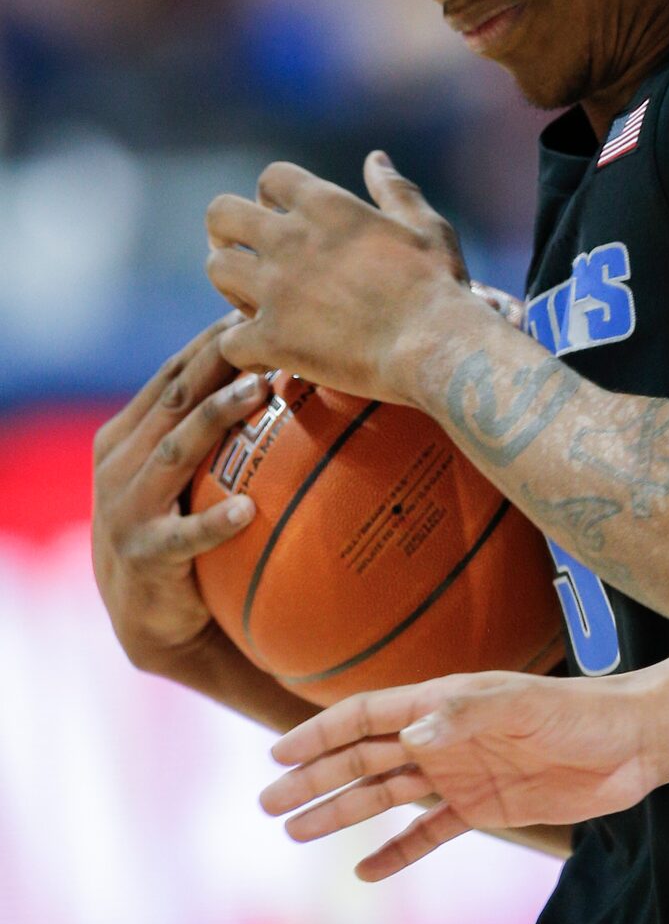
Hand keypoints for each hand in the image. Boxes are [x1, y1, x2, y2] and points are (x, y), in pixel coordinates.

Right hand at [92, 314, 271, 673]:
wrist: (147, 615)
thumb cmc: (180, 523)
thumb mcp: (185, 471)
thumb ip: (215, 428)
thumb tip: (293, 371)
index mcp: (128, 433)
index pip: (174, 372)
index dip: (213, 339)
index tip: (257, 308)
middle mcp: (120, 462)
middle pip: (176, 396)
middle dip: (218, 360)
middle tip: (266, 333)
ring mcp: (126, 507)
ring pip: (176, 449)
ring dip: (217, 417)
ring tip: (259, 392)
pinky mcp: (143, 555)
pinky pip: (183, 536)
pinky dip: (214, 521)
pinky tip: (248, 509)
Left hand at [204, 151, 469, 402]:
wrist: (435, 344)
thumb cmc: (437, 284)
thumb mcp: (425, 226)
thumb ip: (394, 190)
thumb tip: (376, 158)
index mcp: (327, 206)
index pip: (272, 177)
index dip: (270, 195)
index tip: (280, 214)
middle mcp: (291, 240)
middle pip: (221, 214)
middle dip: (226, 230)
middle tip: (243, 251)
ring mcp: (276, 289)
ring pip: (217, 269)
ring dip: (231, 283)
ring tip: (252, 301)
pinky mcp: (272, 338)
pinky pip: (230, 340)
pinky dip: (245, 349)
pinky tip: (266, 356)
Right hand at [261, 669, 658, 880]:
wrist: (631, 742)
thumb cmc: (578, 711)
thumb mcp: (521, 705)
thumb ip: (464, 717)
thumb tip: (406, 733)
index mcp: (444, 703)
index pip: (368, 715)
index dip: (321, 732)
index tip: (278, 754)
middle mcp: (444, 737)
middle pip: (364, 758)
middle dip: (316, 779)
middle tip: (267, 805)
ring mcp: (461, 773)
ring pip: (387, 795)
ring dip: (342, 812)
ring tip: (295, 833)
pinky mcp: (486, 808)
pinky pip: (429, 833)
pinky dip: (397, 851)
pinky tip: (365, 871)